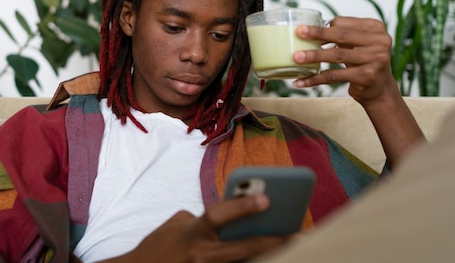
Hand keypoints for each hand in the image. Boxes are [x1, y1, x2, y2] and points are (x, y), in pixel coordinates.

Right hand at [100, 194, 289, 262]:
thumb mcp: (176, 224)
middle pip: (241, 249)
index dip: (242, 206)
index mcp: (191, 232)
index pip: (218, 215)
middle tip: (295, 233)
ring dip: (266, 257)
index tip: (267, 197)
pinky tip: (267, 256)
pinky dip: (251, 262)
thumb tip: (233, 215)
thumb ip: (203, 218)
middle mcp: (199, 254)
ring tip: (288, 247)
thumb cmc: (158, 245)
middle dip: (270, 241)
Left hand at [292, 16, 423, 165]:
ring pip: (337, 55)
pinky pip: (335, 76)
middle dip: (317, 34)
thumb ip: (342, 35)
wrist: (380, 89)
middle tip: (298, 33)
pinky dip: (316, 79)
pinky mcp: (367, 77)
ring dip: (314, 56)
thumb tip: (309, 29)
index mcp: (376, 28)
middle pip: (341, 35)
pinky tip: (301, 81)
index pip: (343, 23)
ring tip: (296, 58)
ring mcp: (375, 59)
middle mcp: (379, 42)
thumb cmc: (364, 62)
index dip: (323, 27)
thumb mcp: (358, 44)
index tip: (304, 30)